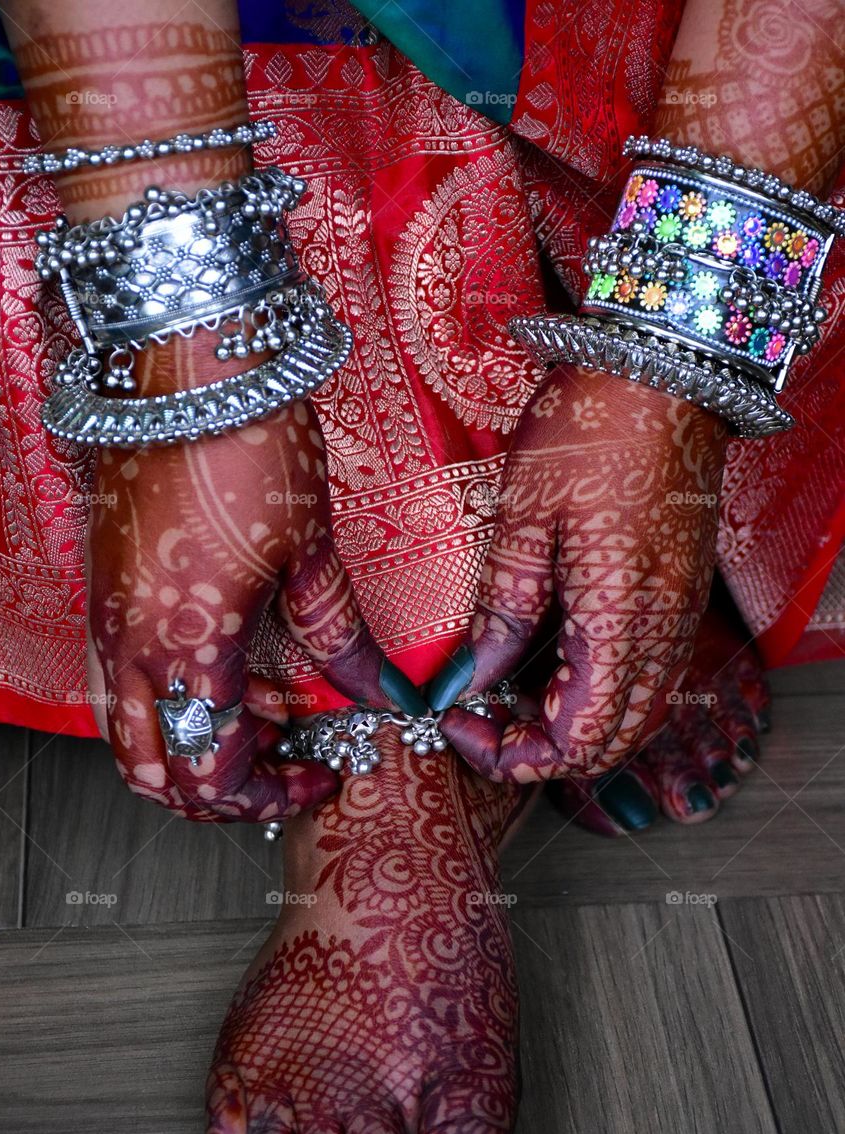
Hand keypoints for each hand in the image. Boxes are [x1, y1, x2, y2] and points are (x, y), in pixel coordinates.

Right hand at [86, 401, 423, 820]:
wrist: (185, 367)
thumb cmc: (248, 447)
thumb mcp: (309, 554)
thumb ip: (339, 638)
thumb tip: (378, 690)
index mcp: (188, 652)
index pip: (215, 771)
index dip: (270, 793)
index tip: (319, 776)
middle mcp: (132, 649)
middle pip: (156, 773)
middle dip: (219, 789)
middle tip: (282, 764)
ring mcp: (108, 620)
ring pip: (132, 732)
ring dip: (195, 744)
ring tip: (270, 710)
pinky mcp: (105, 590)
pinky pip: (127, 680)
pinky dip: (176, 700)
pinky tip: (235, 665)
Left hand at [428, 366, 727, 781]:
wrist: (664, 370)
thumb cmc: (591, 427)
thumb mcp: (525, 515)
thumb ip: (502, 609)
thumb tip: (469, 677)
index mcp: (619, 619)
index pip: (577, 738)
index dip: (515, 754)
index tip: (459, 725)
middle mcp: (662, 632)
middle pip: (612, 742)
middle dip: (542, 752)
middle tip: (480, 720)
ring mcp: (679, 616)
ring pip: (637, 715)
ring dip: (575, 727)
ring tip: (511, 695)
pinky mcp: (681, 596)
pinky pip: (650, 676)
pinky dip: (603, 695)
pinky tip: (556, 664)